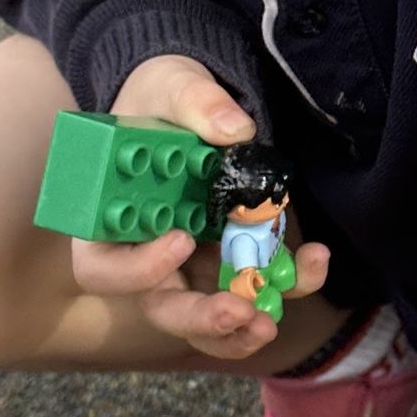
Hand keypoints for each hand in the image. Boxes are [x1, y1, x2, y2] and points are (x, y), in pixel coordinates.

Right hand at [68, 57, 327, 360]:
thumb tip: (234, 128)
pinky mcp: (239, 260)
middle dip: (200, 318)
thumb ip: (196, 102)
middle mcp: (148, 255)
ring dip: (241, 330)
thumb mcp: (173, 85)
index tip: (179, 239)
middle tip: (239, 312)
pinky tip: (313, 262)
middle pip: (162, 308)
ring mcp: (195, 266)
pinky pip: (261, 288)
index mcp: (111, 221)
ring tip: (271, 322)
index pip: (103, 268)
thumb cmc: (163, 99)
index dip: (136, 269)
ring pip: (211, 318)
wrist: (194, 104)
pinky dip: (289, 283)